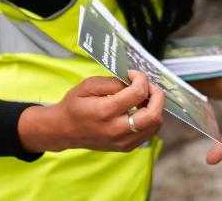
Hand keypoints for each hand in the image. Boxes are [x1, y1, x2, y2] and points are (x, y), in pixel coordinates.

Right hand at [18, 70, 164, 152]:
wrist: (64, 130)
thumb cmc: (75, 105)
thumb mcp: (88, 85)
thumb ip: (113, 82)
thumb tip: (133, 82)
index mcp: (104, 112)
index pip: (137, 94)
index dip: (141, 79)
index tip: (134, 74)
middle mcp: (115, 130)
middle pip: (153, 115)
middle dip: (157, 95)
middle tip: (148, 85)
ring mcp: (122, 142)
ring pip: (155, 125)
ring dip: (155, 106)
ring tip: (143, 97)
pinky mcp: (126, 147)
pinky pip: (149, 132)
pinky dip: (151, 118)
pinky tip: (140, 109)